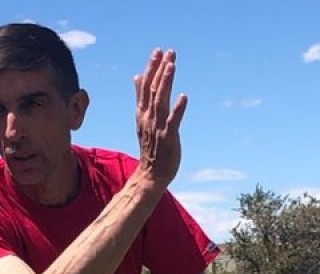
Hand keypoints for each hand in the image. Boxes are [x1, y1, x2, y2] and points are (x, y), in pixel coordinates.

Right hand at [133, 48, 187, 187]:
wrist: (150, 175)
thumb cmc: (151, 147)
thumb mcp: (143, 119)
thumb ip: (141, 97)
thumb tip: (136, 76)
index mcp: (142, 113)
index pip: (145, 86)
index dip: (151, 68)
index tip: (158, 52)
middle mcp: (148, 118)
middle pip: (153, 90)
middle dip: (160, 70)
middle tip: (168, 52)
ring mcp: (157, 128)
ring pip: (160, 101)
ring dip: (166, 83)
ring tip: (172, 66)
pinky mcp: (168, 138)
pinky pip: (173, 122)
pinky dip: (178, 109)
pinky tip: (183, 96)